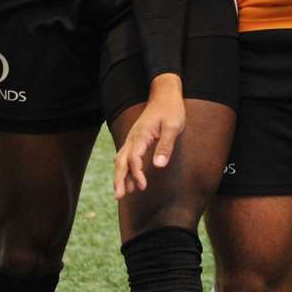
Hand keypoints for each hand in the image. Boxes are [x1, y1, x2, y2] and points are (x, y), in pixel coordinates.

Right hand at [113, 75, 185, 198]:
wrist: (164, 95)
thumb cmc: (171, 110)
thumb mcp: (173, 126)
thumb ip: (165, 146)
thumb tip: (159, 166)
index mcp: (141, 135)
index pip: (133, 158)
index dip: (136, 173)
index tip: (142, 186)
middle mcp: (133, 138)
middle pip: (121, 161)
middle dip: (119, 179)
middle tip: (119, 197)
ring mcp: (132, 139)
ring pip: (120, 160)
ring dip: (120, 176)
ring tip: (121, 194)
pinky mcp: (135, 140)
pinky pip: (125, 157)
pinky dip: (124, 169)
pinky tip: (127, 180)